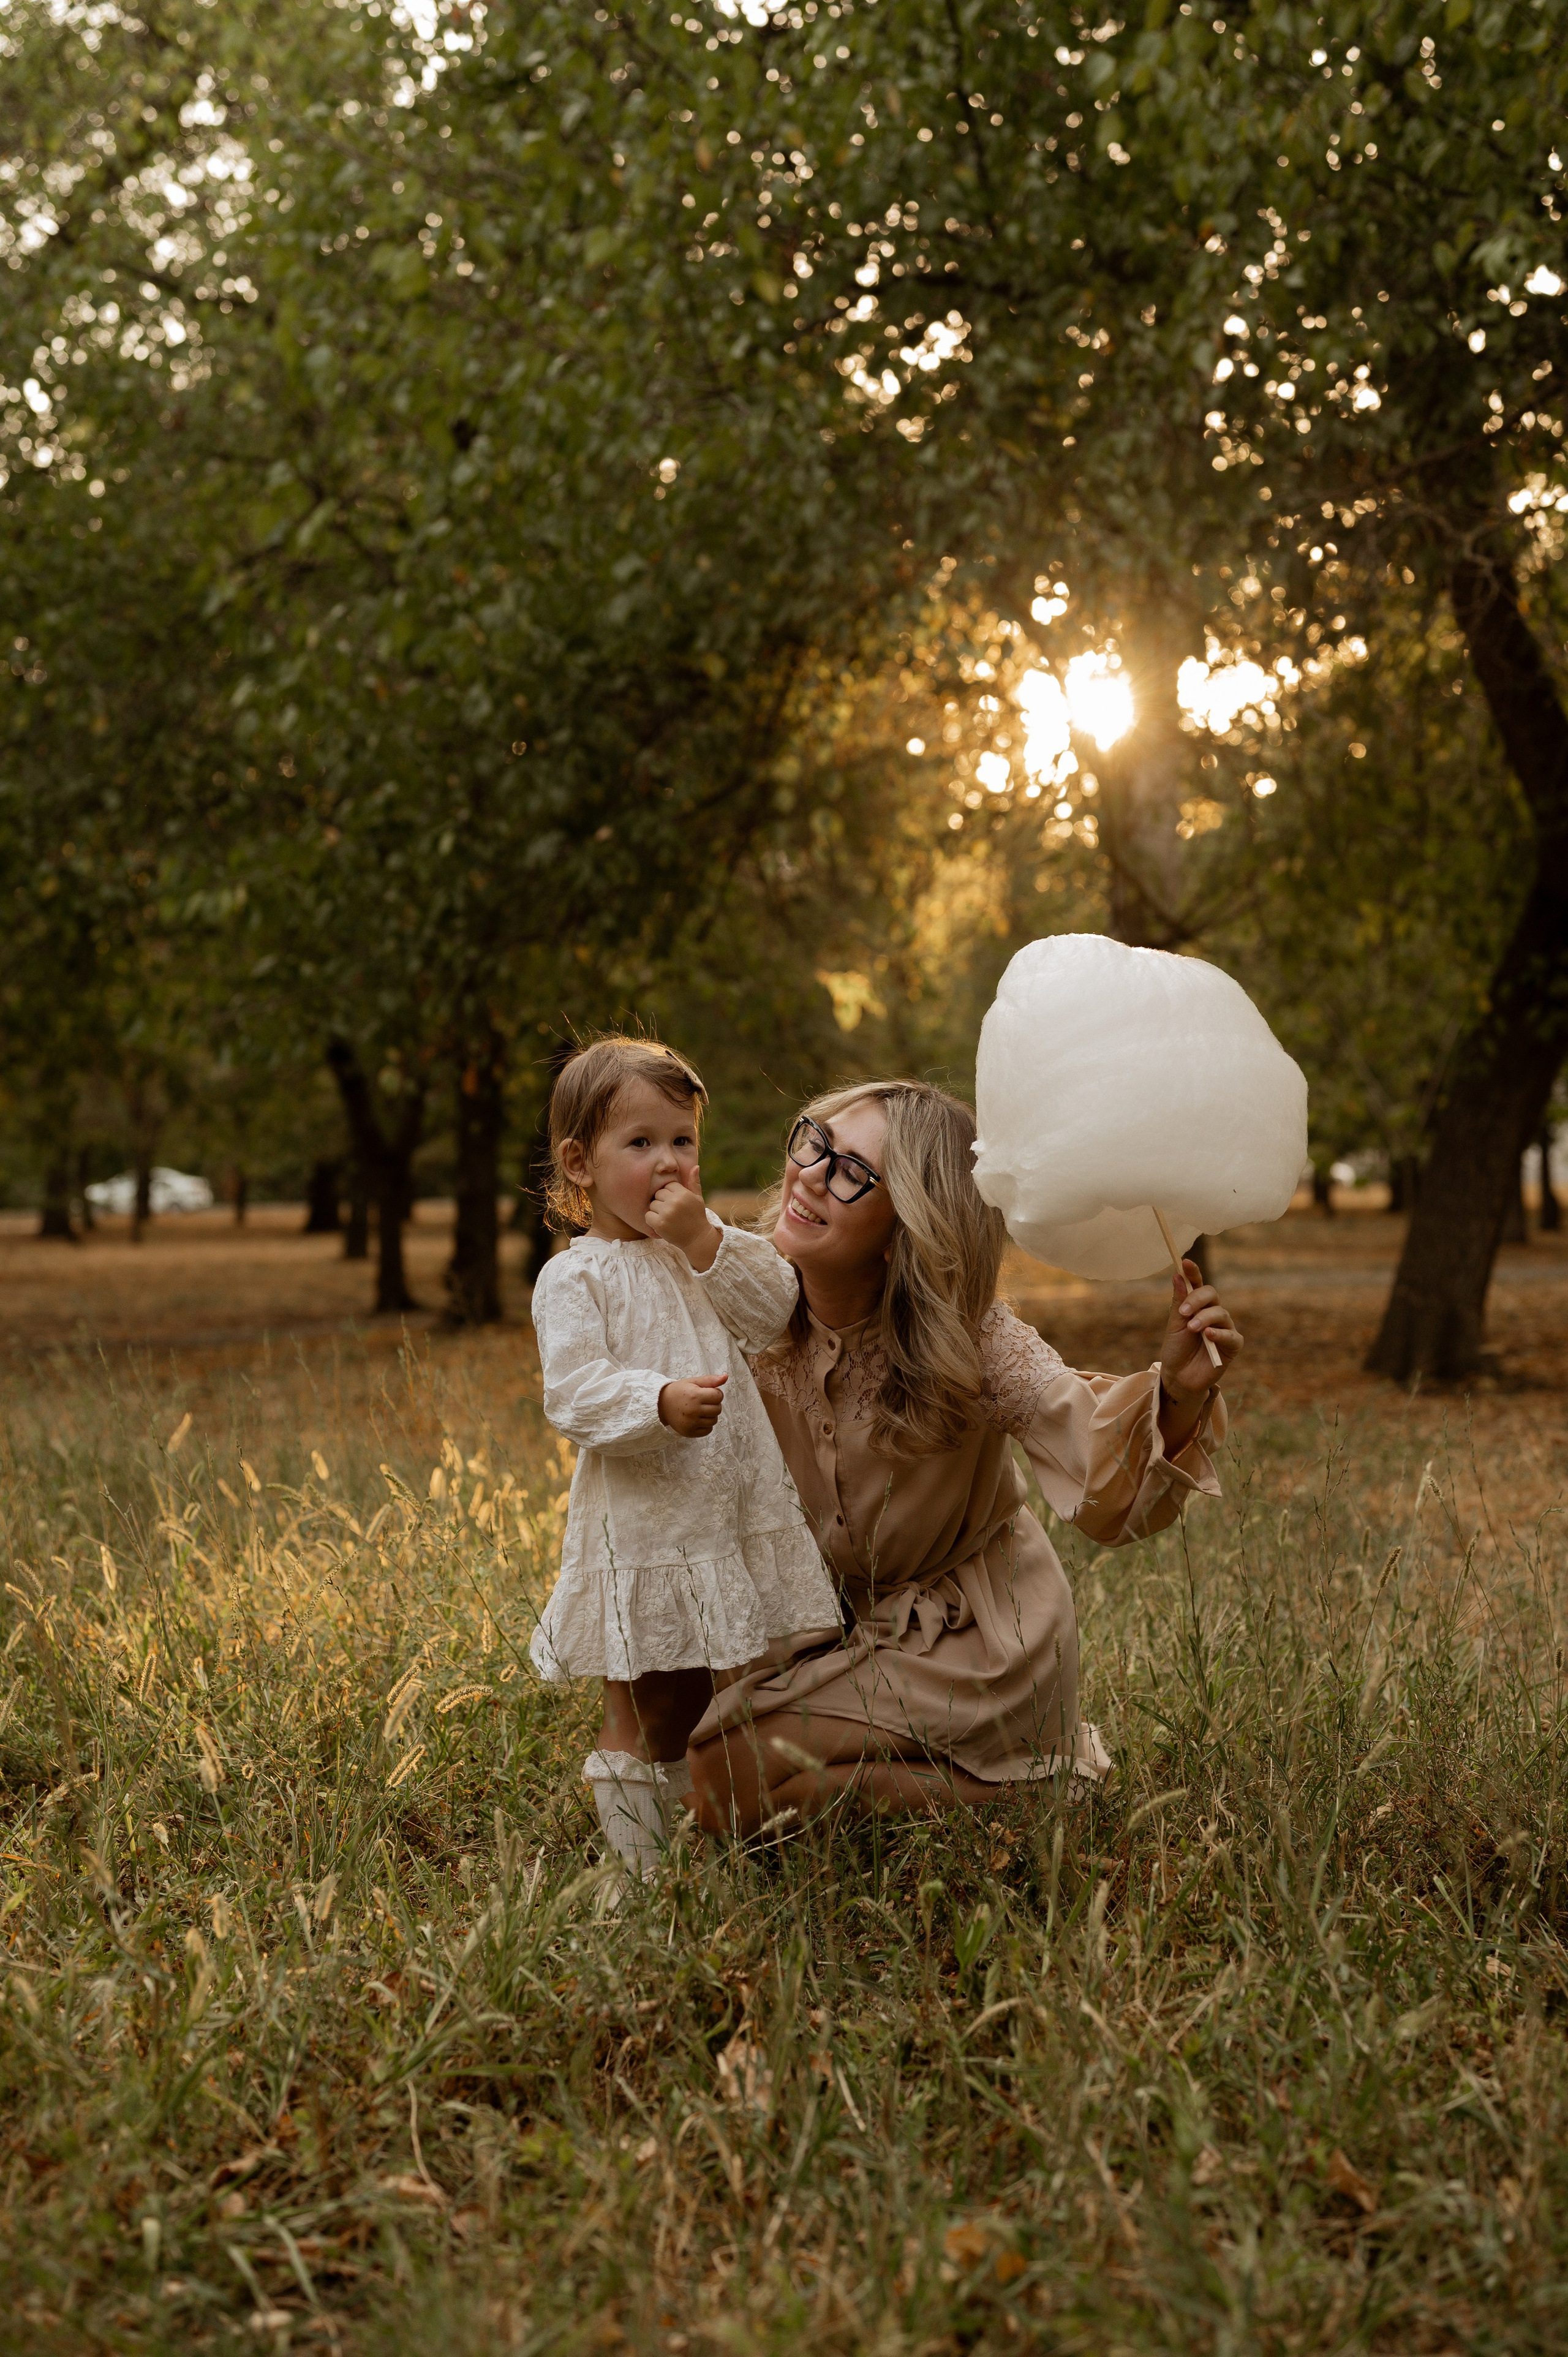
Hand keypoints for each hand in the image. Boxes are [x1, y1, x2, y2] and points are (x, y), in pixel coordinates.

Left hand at [645, 1179, 718, 1270]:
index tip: (676, 1204)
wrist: (697, 1239)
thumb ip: (694, 1182)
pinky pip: (647, 1216)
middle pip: (658, 1194)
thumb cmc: (697, 1217)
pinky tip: (662, 1224)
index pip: (667, 1186)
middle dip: (662, 1202)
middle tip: (671, 1212)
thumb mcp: (698, 1198)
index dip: (670, 1195)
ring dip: (657, 1212)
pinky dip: (652, 1221)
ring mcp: (667, 1212)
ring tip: (668, 1218)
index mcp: (683, 1193)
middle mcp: (675, 1201)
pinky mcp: (660, 1223)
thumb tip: (695, 1166)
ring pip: (652, 1205)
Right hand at [658, 1373, 727, 1436]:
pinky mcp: (689, 1432)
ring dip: (710, 1415)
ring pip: (714, 1420)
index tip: (707, 1393)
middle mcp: (693, 1410)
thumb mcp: (693, 1382)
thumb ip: (710, 1380)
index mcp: (695, 1396)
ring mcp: (691, 1423)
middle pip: (718, 1409)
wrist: (661, 1404)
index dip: (715, 1393)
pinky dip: (706, 1425)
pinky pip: (708, 1430)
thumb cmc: (679, 1391)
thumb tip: (726, 1376)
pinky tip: (697, 1418)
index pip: (719, 1396)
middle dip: (714, 1404)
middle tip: (703, 1401)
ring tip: (700, 1410)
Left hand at [1159, 1259, 1242, 1402]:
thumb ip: (1178, 1302)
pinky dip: (1219, 1333)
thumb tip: (1177, 1276)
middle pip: (1212, 1295)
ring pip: (1221, 1313)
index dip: (1194, 1272)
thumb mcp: (1174, 1325)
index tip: (1185, 1262)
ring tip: (1191, 1328)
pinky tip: (1207, 1335)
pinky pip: (1230, 1335)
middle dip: (1197, 1299)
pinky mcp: (1232, 1345)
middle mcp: (1213, 1313)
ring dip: (1204, 1318)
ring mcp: (1224, 1328)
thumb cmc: (1176, 1350)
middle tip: (1183, 1312)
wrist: (1179, 1378)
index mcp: (1198, 1306)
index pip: (1198, 1285)